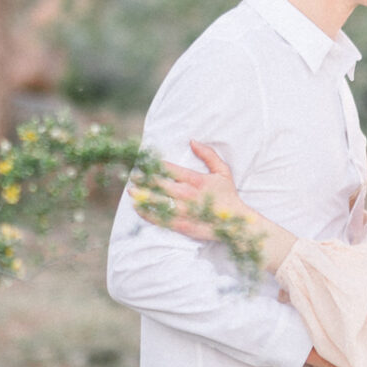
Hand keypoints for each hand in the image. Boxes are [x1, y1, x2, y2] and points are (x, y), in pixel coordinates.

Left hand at [133, 142, 253, 243]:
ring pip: (155, 201)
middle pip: (158, 184)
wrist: (235, 224)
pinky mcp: (180, 225)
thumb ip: (208, 155)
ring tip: (131, 191)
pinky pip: (159, 218)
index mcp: (195, 180)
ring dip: (141, 195)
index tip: (143, 161)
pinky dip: (146, 213)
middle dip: (143, 179)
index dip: (153, 164)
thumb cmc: (228, 196)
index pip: (168, 169)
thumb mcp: (223, 171)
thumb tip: (192, 141)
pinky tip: (138, 207)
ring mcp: (182, 210)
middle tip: (132, 176)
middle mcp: (186, 194)